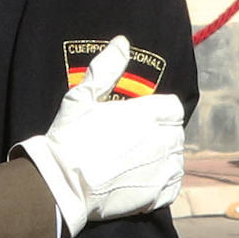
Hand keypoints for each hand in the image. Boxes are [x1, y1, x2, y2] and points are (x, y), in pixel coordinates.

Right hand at [18, 36, 184, 237]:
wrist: (61, 184)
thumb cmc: (69, 138)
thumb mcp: (81, 97)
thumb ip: (106, 68)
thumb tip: (123, 42)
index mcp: (146, 114)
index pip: (173, 108)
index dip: (159, 112)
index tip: (142, 119)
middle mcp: (160, 140)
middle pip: (176, 133)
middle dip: (161, 135)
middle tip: (134, 142)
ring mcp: (160, 169)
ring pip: (177, 159)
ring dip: (163, 159)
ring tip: (138, 162)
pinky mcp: (156, 195)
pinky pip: (173, 185)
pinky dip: (163, 184)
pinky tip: (143, 181)